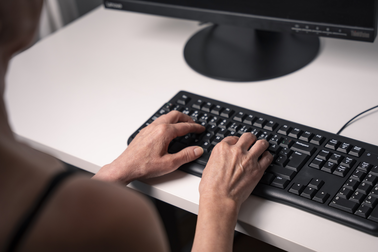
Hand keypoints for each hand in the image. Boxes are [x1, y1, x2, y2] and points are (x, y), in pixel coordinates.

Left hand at [94, 111, 204, 183]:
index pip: (185, 126)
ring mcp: (149, 128)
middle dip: (187, 118)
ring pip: (166, 116)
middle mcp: (156, 126)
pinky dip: (167, 121)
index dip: (195, 127)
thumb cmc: (144, 165)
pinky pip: (158, 121)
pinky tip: (167, 129)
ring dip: (177, 118)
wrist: (125, 167)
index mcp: (165, 132)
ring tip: (182, 124)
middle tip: (193, 123)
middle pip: (175, 115)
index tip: (201, 129)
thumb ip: (186, 156)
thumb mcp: (169, 163)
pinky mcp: (144, 132)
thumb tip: (197, 150)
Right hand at [192, 133, 271, 251]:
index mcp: (222, 148)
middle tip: (251, 143)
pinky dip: (267, 157)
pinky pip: (268, 157)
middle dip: (250, 139)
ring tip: (261, 147)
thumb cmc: (211, 187)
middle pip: (248, 137)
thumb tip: (222, 159)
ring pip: (261, 143)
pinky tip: (265, 159)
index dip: (236, 142)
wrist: (219, 198)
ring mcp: (248, 159)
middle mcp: (236, 151)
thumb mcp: (208, 166)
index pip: (233, 138)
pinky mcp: (258, 169)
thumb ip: (218, 158)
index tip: (238, 145)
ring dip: (261, 145)